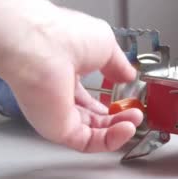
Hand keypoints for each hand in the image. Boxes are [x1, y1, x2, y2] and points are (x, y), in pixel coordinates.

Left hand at [3, 8, 142, 151]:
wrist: (41, 46)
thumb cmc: (63, 36)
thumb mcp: (105, 44)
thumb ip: (119, 64)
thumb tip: (128, 74)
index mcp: (68, 73)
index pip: (91, 97)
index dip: (112, 101)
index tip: (130, 101)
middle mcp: (60, 95)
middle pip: (94, 117)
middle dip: (119, 118)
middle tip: (136, 113)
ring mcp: (58, 114)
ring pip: (93, 133)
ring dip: (118, 129)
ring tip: (135, 121)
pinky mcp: (57, 129)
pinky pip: (88, 142)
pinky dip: (111, 140)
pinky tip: (126, 129)